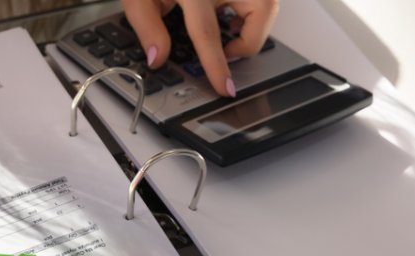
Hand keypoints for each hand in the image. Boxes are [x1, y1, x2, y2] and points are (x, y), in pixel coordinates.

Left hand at [123, 0, 278, 96]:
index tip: (225, 87)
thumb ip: (146, 25)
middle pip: (259, 15)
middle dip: (247, 42)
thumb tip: (157, 58)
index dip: (217, 65)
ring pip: (267, 6)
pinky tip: (228, 10)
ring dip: (252, 25)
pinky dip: (251, 10)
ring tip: (227, 28)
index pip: (208, 34)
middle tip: (226, 50)